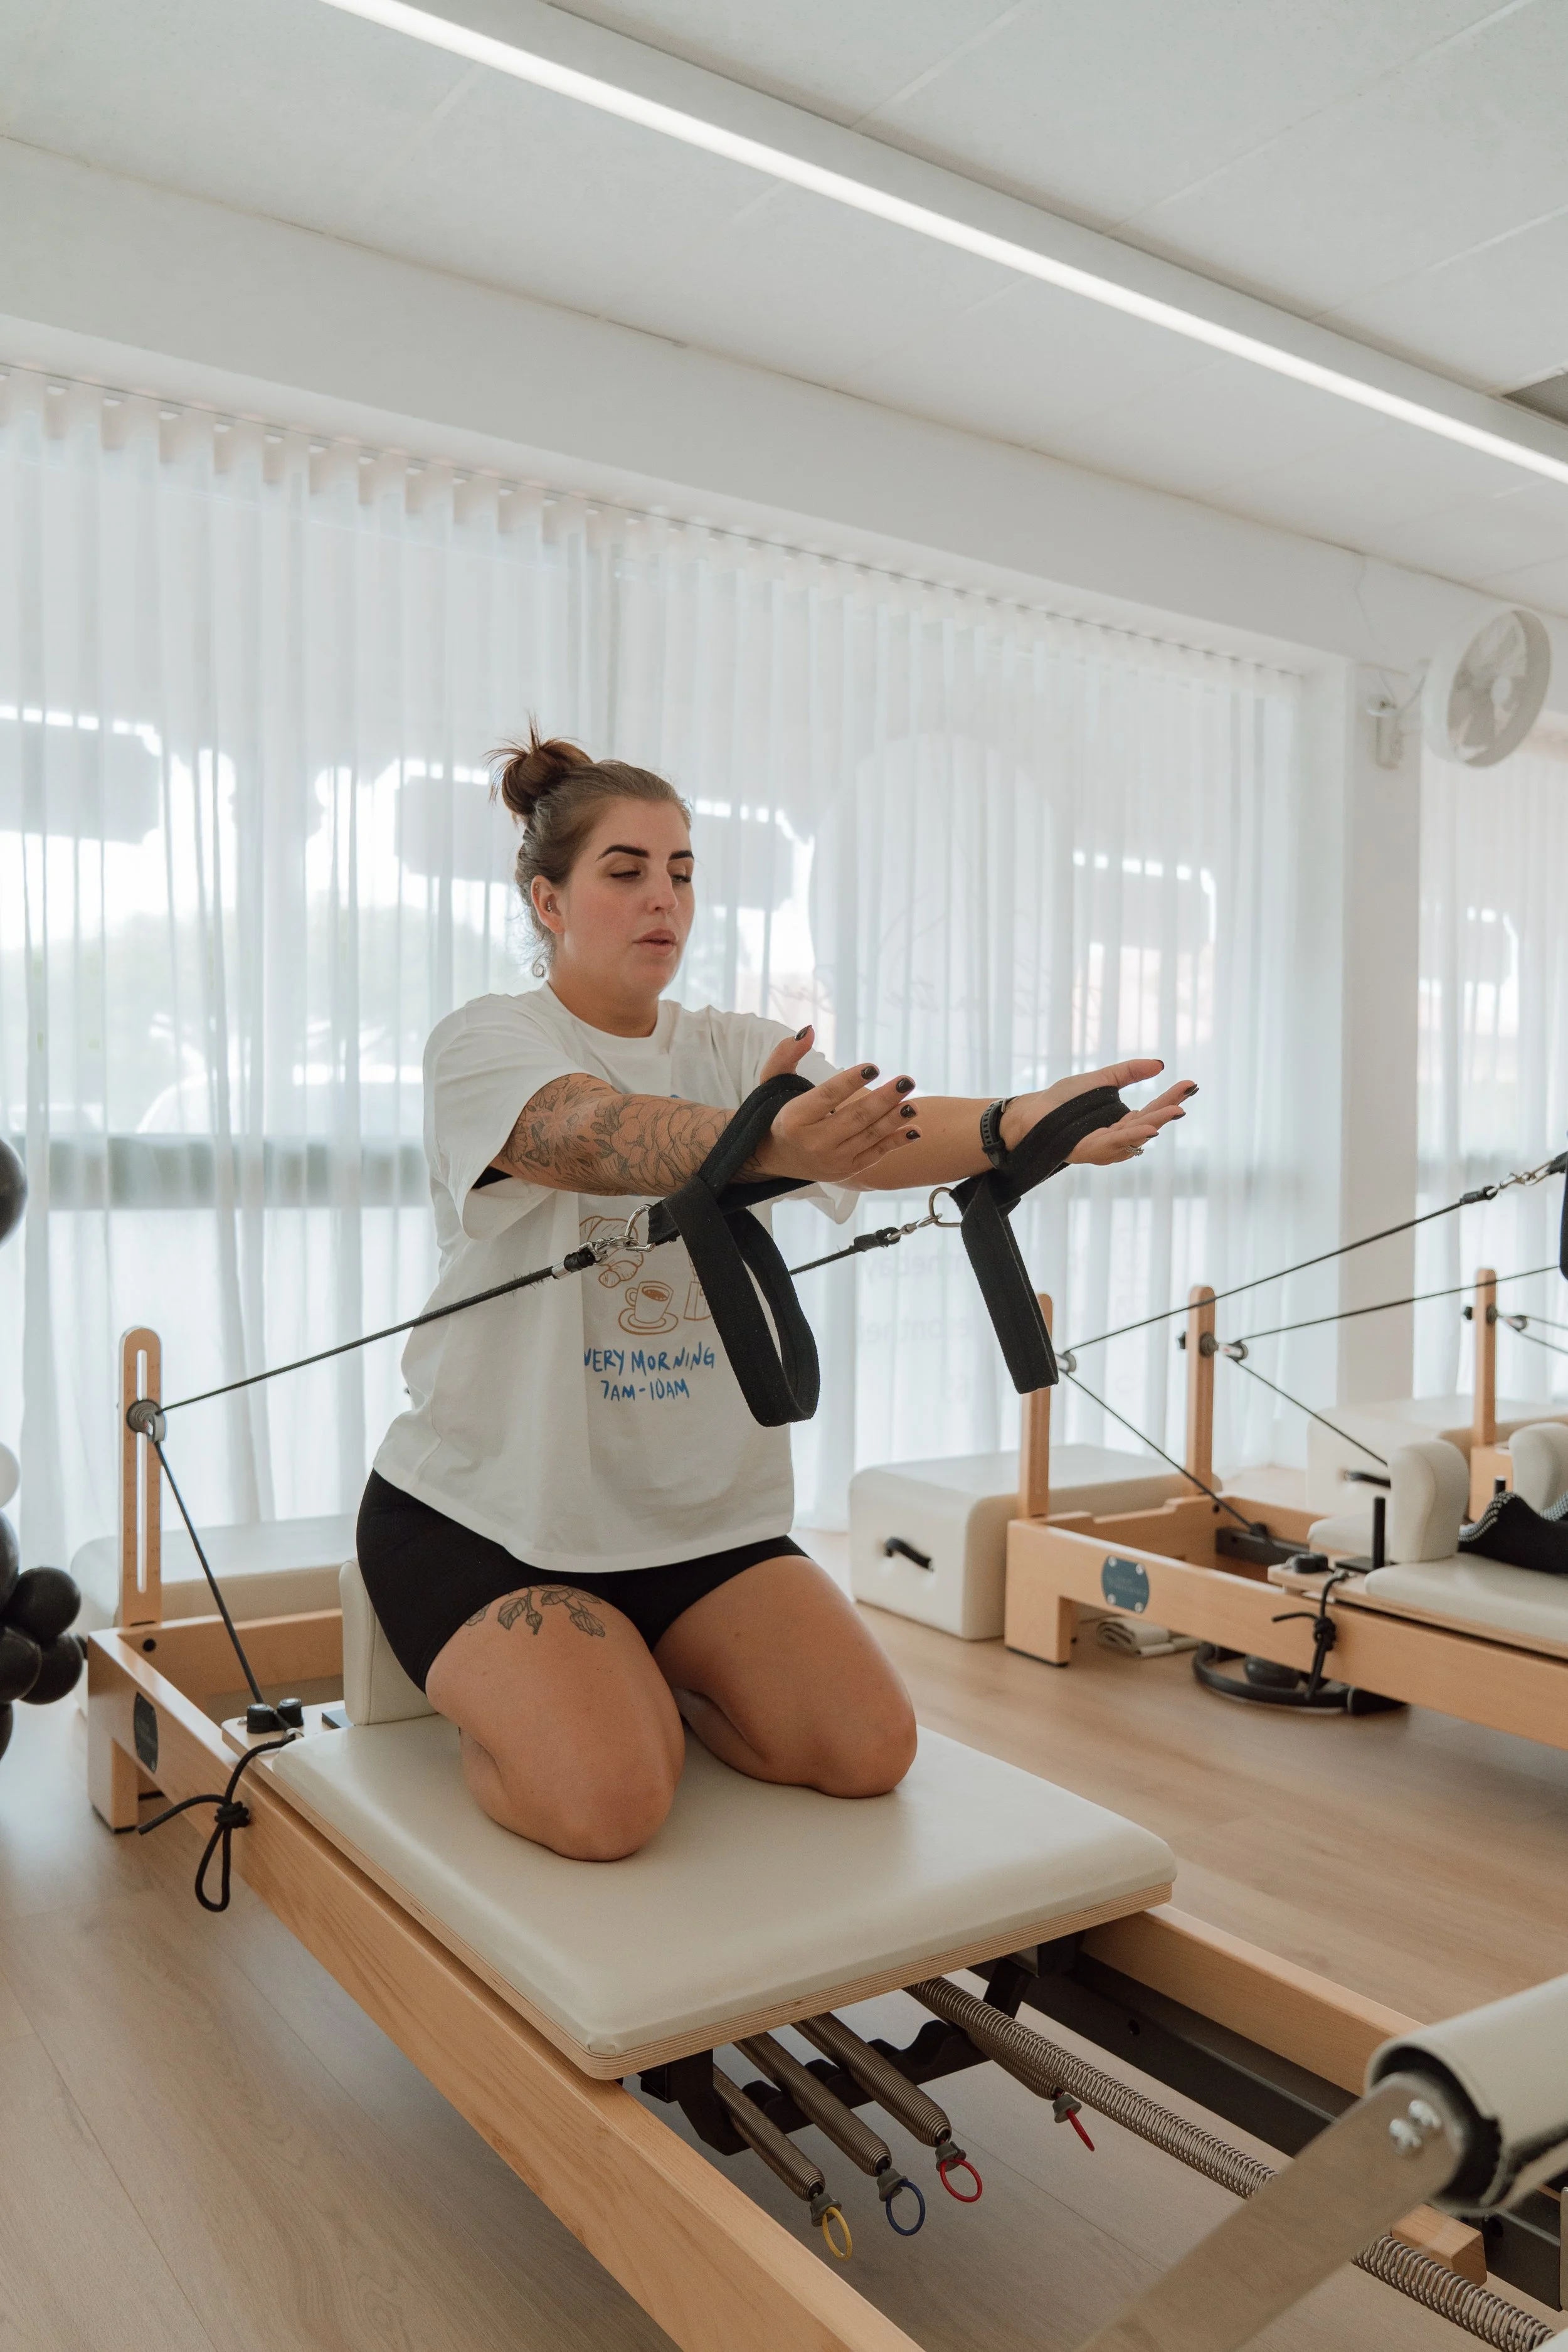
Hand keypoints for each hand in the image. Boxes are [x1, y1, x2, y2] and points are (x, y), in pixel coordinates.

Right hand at [753, 1026, 920, 1182]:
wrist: (775, 1157)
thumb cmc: (778, 1111)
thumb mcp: (772, 1081)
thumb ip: (786, 1053)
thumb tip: (809, 1030)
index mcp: (795, 1118)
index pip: (828, 1097)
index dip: (851, 1081)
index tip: (874, 1067)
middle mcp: (814, 1142)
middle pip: (854, 1118)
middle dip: (883, 1099)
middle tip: (906, 1081)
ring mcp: (832, 1160)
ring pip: (868, 1137)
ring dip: (894, 1120)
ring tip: (913, 1104)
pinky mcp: (846, 1171)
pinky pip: (875, 1156)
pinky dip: (896, 1143)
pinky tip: (915, 1130)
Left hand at [1000, 1059, 1195, 1166]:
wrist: (1032, 1111)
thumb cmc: (1064, 1099)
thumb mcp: (1102, 1079)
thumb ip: (1129, 1072)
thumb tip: (1159, 1064)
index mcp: (1123, 1121)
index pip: (1152, 1110)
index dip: (1171, 1098)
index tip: (1191, 1084)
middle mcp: (1118, 1137)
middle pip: (1148, 1125)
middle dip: (1167, 1112)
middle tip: (1184, 1101)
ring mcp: (1105, 1147)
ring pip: (1134, 1138)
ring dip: (1154, 1126)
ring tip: (1172, 1114)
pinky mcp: (1089, 1151)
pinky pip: (1114, 1145)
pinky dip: (1131, 1138)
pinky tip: (1147, 1129)